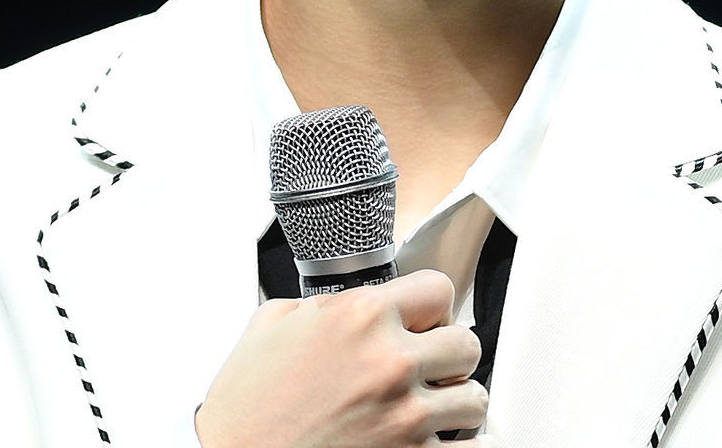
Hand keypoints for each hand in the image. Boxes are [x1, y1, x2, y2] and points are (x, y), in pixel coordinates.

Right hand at [194, 269, 489, 446]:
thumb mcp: (274, 322)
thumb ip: (323, 303)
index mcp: (361, 315)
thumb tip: (347, 299)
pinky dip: (460, 446)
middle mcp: (390, 361)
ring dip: (454, 403)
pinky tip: (439, 442)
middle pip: (465, 343)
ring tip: (430, 408)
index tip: (424, 320)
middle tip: (427, 367)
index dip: (432, 305)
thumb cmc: (247, 404)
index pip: (440, 288)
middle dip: (447, 355)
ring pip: (474, 398)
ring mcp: (404, 418)